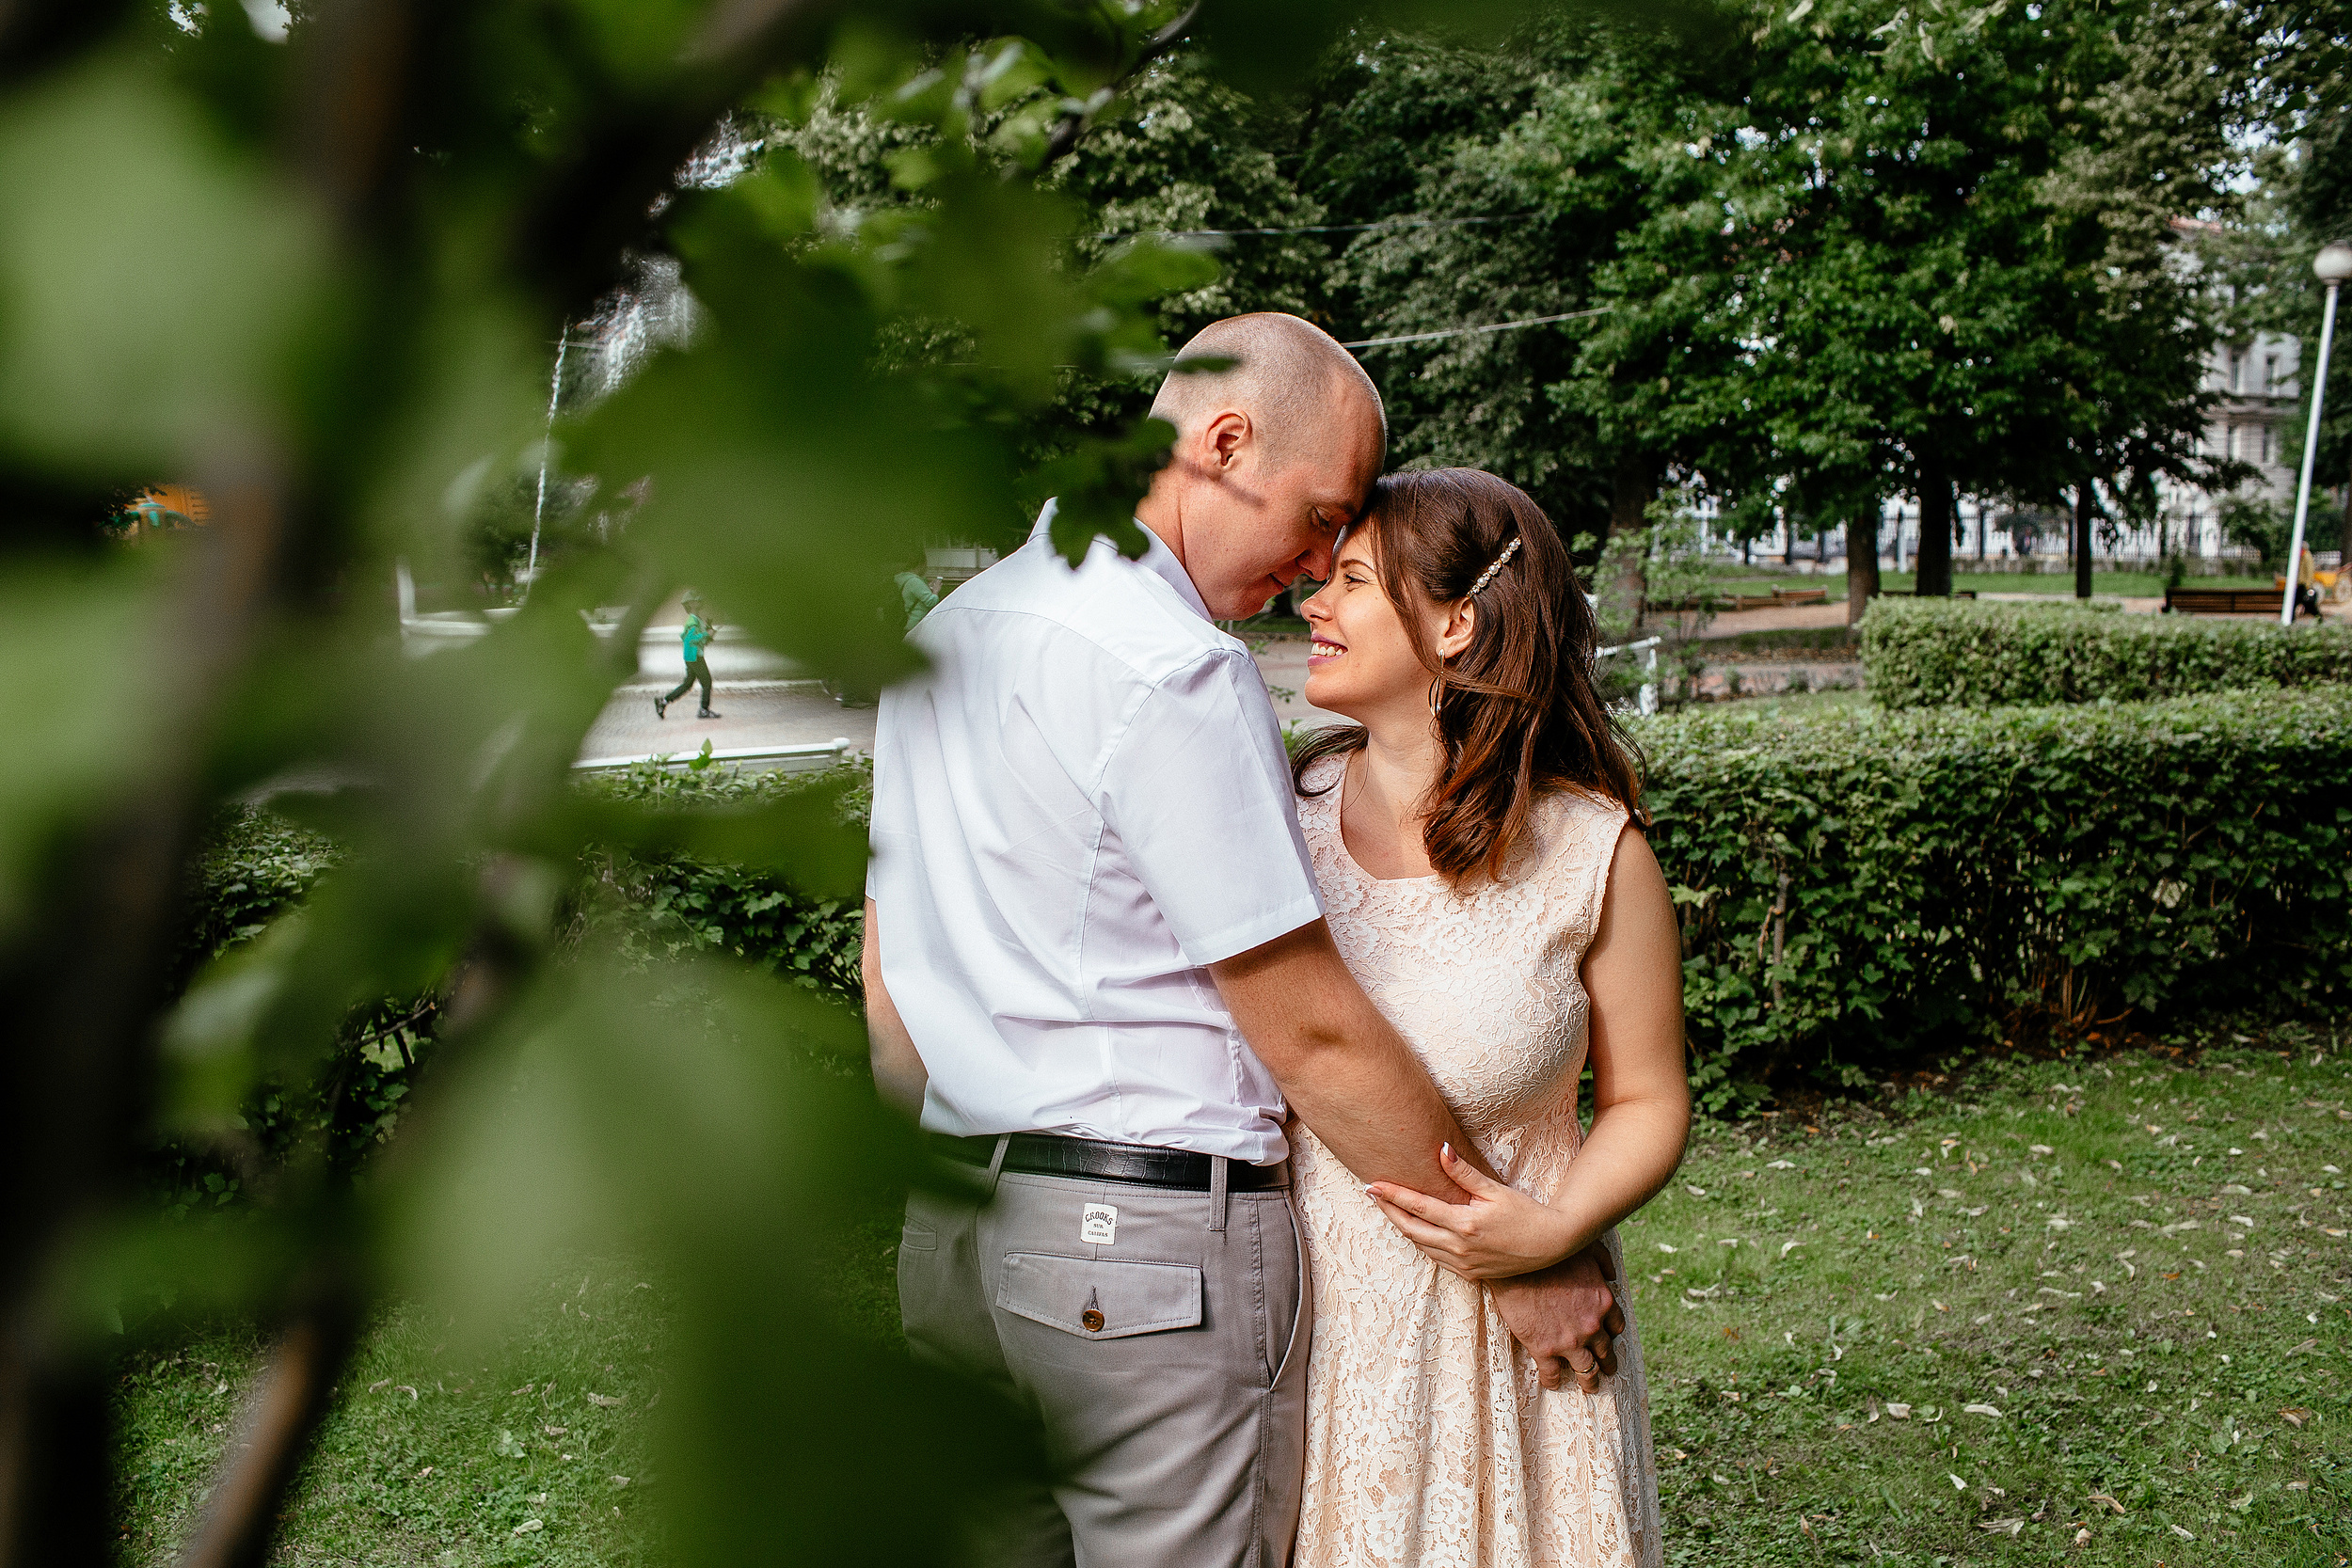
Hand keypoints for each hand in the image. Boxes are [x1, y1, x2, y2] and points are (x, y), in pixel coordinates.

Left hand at [1365, 1143, 1577, 1280]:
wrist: (1551, 1244)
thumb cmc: (1525, 1212)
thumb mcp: (1495, 1189)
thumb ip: (1464, 1173)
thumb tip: (1440, 1149)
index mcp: (1464, 1224)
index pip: (1418, 1207)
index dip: (1392, 1195)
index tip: (1372, 1184)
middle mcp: (1459, 1247)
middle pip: (1411, 1228)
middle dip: (1388, 1211)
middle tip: (1372, 1193)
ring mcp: (1463, 1264)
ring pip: (1421, 1245)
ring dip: (1403, 1226)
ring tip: (1389, 1208)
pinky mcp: (1469, 1275)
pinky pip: (1436, 1258)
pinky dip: (1422, 1242)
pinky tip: (1416, 1229)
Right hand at [1488, 1243, 1625, 1393]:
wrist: (1516, 1264)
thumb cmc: (1550, 1252)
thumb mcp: (1587, 1249)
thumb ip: (1604, 1262)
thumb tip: (1612, 1275)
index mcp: (1603, 1302)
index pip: (1616, 1326)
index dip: (1612, 1334)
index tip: (1609, 1337)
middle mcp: (1592, 1326)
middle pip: (1605, 1352)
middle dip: (1607, 1362)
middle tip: (1606, 1370)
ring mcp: (1569, 1341)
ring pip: (1587, 1370)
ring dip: (1590, 1381)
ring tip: (1590, 1387)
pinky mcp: (1544, 1349)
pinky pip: (1553, 1374)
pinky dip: (1554, 1380)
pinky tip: (1552, 1383)